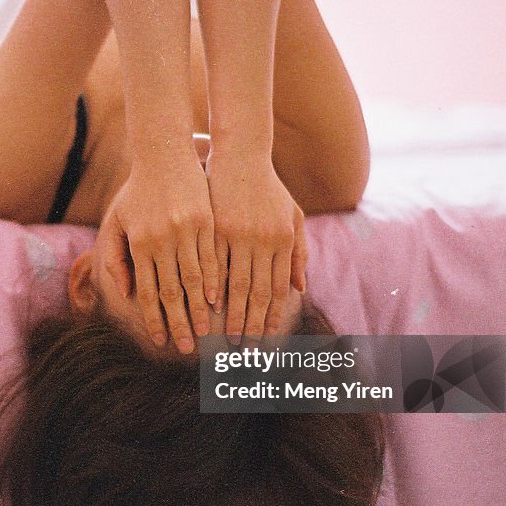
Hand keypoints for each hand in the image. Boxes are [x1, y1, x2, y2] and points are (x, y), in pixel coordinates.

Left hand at [97, 156, 218, 352]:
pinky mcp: (205, 221)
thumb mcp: (118, 222)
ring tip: (205, 331)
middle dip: (179, 322)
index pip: (147, 291)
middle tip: (186, 348)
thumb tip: (126, 293)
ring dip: (200, 308)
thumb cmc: (136, 192)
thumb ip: (116, 258)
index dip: (154, 319)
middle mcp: (161, 240)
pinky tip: (219, 300)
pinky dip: (216, 281)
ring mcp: (185, 231)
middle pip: (171, 292)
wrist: (163, 155)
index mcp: (139, 244)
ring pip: (194, 279)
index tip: (160, 341)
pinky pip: (212, 258)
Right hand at [205, 146, 306, 340]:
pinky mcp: (215, 227)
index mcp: (283, 241)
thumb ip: (297, 253)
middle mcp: (264, 241)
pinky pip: (213, 265)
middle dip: (250, 324)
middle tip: (243, 350)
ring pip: (234, 284)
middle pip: (257, 293)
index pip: (277, 290)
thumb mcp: (292, 217)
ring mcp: (238, 234)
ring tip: (224, 336)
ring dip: (229, 313)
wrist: (241, 156)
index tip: (263, 341)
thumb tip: (299, 290)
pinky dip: (211, 288)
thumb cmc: (269, 189)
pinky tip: (207, 306)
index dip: (270, 318)